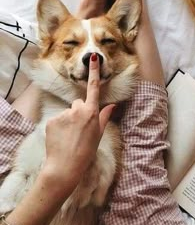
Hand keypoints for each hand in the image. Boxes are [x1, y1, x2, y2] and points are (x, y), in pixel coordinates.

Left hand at [42, 53, 114, 196]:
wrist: (64, 167)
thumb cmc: (85, 152)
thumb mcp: (99, 134)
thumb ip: (104, 116)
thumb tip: (112, 105)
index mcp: (91, 112)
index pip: (93, 88)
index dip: (94, 71)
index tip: (93, 57)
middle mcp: (77, 110)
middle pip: (78, 103)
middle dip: (79, 112)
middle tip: (80, 129)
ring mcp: (63, 114)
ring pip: (68, 112)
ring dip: (69, 120)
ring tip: (70, 136)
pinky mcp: (52, 120)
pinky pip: (58, 119)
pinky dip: (59, 126)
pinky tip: (61, 138)